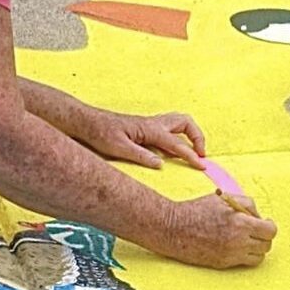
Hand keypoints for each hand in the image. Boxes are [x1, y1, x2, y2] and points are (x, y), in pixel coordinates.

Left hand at [74, 107, 206, 168]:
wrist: (87, 122)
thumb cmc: (100, 133)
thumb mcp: (118, 148)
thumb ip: (141, 156)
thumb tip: (160, 164)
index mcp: (149, 129)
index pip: (176, 143)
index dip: (191, 155)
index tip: (202, 167)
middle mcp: (152, 124)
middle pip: (185, 123)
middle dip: (197, 137)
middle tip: (201, 155)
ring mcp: (149, 125)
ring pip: (178, 123)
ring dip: (189, 135)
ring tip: (192, 152)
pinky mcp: (145, 129)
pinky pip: (168, 130)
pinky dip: (178, 137)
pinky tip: (172, 152)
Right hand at [158, 193, 276, 268]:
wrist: (174, 229)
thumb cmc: (197, 210)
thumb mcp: (224, 198)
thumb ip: (247, 204)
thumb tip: (259, 216)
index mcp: (240, 223)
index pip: (270, 231)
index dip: (269, 226)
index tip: (265, 223)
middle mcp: (238, 242)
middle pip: (266, 245)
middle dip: (264, 237)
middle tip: (256, 231)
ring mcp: (231, 255)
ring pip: (258, 257)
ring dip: (256, 248)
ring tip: (246, 239)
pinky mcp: (223, 263)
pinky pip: (244, 263)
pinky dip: (245, 256)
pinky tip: (236, 246)